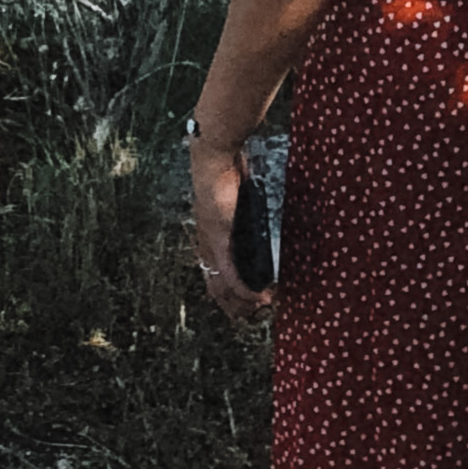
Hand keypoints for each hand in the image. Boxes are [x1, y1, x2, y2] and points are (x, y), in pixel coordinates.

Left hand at [187, 134, 269, 323]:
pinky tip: (255, 296)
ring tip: (261, 307)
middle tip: (256, 313)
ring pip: (223, 285)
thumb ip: (241, 212)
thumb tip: (255, 219)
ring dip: (243, 300)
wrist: (214, 155)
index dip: (226, 294)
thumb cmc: (224, 171)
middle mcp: (206, 243)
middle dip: (235, 304)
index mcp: (208, 235)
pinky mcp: (219, 236)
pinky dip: (244, 288)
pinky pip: (230, 272)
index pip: (213, 275)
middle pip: (216, 286)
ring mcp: (211, 241)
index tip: (245, 304)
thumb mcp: (234, 199)